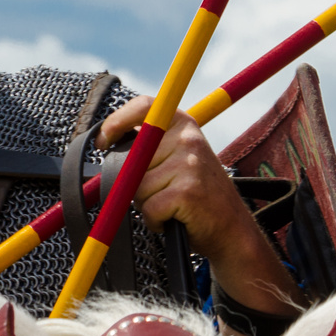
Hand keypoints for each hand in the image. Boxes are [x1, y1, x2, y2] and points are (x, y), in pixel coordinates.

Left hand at [98, 96, 298, 317]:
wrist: (232, 229)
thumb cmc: (194, 195)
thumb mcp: (176, 159)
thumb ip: (147, 148)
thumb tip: (103, 146)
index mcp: (182, 124)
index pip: (143, 107)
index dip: (116, 121)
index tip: (103, 141)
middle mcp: (188, 138)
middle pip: (131, 159)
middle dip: (134, 182)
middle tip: (161, 191)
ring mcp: (189, 164)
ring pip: (137, 187)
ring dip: (147, 204)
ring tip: (172, 204)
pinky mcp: (187, 191)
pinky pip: (149, 208)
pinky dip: (155, 220)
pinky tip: (174, 217)